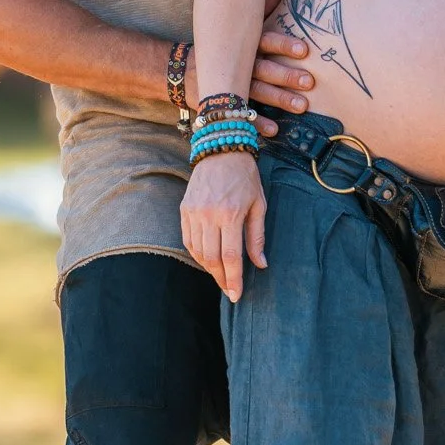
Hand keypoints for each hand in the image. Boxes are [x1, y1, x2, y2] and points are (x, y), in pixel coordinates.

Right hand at [181, 150, 266, 300]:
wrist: (221, 150)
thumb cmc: (245, 177)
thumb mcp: (259, 205)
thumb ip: (257, 236)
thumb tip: (261, 264)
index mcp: (230, 214)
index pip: (230, 256)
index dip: (233, 279)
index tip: (236, 294)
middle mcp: (209, 215)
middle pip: (212, 258)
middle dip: (221, 278)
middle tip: (229, 290)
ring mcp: (194, 213)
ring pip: (198, 252)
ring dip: (209, 268)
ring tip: (220, 276)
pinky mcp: (184, 210)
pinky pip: (188, 240)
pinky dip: (197, 254)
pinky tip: (208, 259)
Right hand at [184, 0, 314, 140]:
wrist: (180, 71)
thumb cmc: (220, 46)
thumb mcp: (237, 25)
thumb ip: (263, 8)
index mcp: (242, 44)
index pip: (263, 41)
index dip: (283, 44)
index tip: (304, 50)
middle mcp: (236, 64)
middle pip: (263, 69)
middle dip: (286, 75)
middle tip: (309, 81)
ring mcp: (228, 86)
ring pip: (256, 93)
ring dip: (279, 100)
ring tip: (301, 106)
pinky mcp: (223, 105)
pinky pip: (242, 117)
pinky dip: (257, 124)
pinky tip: (274, 129)